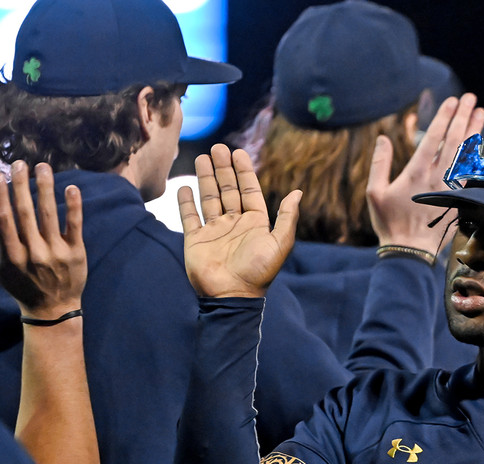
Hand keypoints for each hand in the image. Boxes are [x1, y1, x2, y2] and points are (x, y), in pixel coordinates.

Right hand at [0, 161, 84, 318]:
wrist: (53, 309)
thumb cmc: (21, 285)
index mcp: (12, 256)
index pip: (4, 220)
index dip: (0, 196)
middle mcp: (34, 253)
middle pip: (25, 212)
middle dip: (21, 185)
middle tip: (19, 164)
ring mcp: (56, 252)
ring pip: (49, 214)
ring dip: (45, 187)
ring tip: (43, 167)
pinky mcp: (76, 252)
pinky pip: (75, 225)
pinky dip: (73, 206)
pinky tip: (71, 187)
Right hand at [178, 144, 299, 297]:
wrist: (232, 295)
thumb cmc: (258, 271)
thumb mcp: (280, 243)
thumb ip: (287, 217)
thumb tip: (298, 192)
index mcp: (255, 223)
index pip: (249, 191)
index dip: (244, 172)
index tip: (238, 153)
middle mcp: (235, 224)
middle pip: (228, 190)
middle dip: (223, 170)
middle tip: (218, 148)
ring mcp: (215, 231)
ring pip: (209, 198)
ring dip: (206, 179)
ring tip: (202, 158)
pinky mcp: (196, 240)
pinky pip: (190, 217)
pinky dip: (187, 202)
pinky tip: (185, 186)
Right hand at [367, 93, 483, 254]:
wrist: (409, 251)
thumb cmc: (388, 222)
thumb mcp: (374, 192)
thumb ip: (379, 163)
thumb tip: (383, 138)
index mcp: (416, 172)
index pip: (434, 138)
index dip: (444, 117)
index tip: (452, 101)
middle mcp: (437, 177)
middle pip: (454, 140)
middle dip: (463, 117)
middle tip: (470, 98)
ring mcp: (450, 188)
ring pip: (466, 154)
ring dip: (474, 132)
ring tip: (481, 113)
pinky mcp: (458, 200)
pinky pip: (472, 174)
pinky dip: (478, 157)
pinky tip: (483, 145)